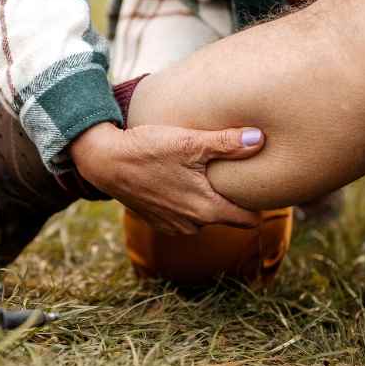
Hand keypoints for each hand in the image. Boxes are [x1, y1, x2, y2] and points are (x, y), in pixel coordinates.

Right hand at [68, 122, 266, 234]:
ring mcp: (173, 226)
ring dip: (207, 201)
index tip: (259, 186)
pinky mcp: (157, 221)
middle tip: (235, 174)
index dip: (258, 204)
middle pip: (227, 217)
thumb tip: (260, 139)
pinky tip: (180, 180)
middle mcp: (192, 225)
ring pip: (204, 217)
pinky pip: (183, 216)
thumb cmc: (148, 149)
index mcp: (206, 209)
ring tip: (205, 175)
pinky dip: (186, 202)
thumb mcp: (190, 142)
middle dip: (233, 200)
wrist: (104, 161)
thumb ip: (228, 144)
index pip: (249, 220)